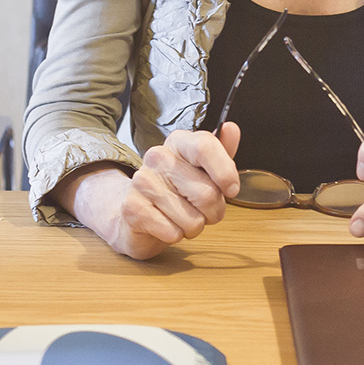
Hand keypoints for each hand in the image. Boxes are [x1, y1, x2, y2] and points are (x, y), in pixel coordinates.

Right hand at [59, 124, 241, 259]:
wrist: (137, 214)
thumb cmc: (176, 191)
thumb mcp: (202, 171)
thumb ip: (220, 152)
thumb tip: (231, 128)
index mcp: (178, 142)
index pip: (205, 146)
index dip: (225, 172)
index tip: (231, 189)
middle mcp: (158, 157)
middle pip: (207, 192)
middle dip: (213, 211)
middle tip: (202, 211)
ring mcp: (142, 181)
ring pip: (193, 219)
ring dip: (194, 227)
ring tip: (181, 218)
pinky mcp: (132, 208)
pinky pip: (173, 232)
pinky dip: (175, 235)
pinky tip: (165, 226)